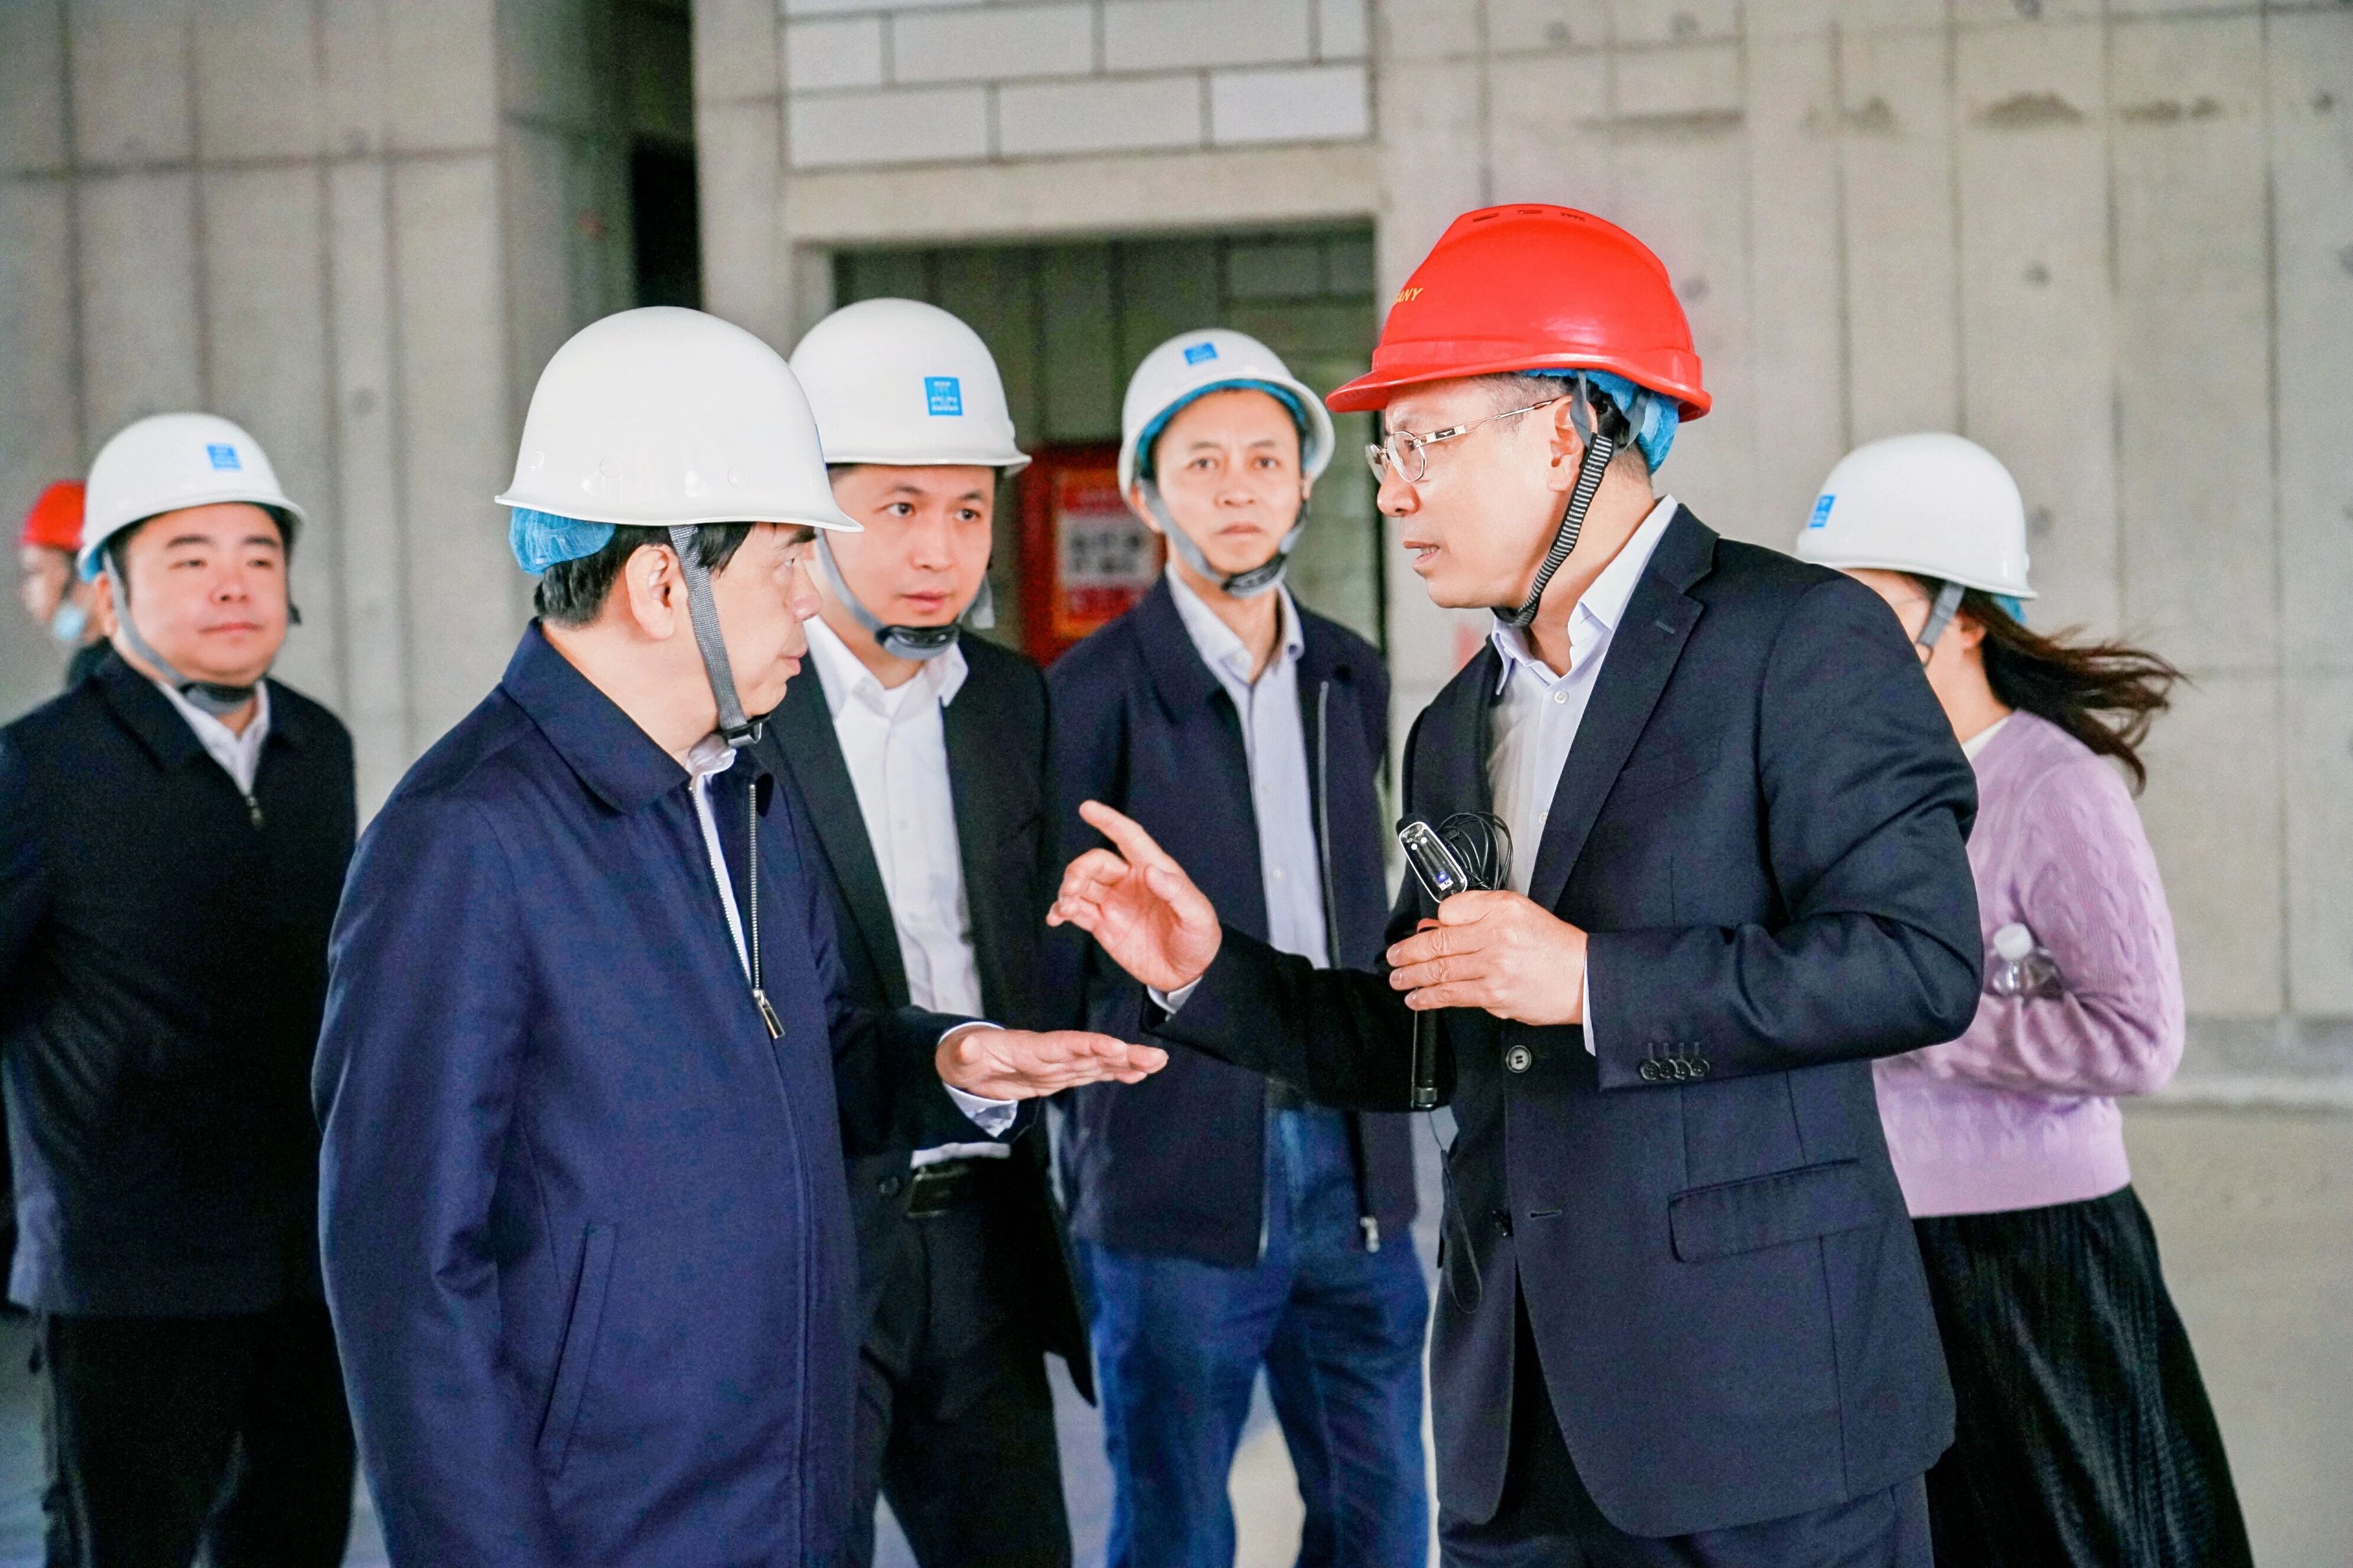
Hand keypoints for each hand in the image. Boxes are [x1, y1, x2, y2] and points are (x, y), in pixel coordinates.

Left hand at [936, 1025, 1167, 1100]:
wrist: (969, 1060)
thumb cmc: (963, 1056)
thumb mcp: (959, 1056)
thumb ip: (966, 1051)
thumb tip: (968, 1044)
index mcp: (1030, 1049)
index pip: (1065, 1046)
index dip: (1091, 1047)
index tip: (1118, 1048)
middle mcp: (1050, 1055)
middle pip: (1092, 1053)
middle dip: (1124, 1055)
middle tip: (1157, 1057)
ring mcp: (1057, 1066)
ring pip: (1098, 1064)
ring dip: (1127, 1063)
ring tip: (1158, 1062)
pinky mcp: (1059, 1076)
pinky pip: (1091, 1074)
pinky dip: (1114, 1074)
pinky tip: (1138, 1074)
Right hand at [1047, 801, 1222, 992]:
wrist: (1188, 975)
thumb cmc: (1199, 939)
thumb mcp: (1198, 916)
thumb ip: (1176, 892)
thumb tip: (1150, 871)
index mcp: (1155, 870)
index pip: (1129, 838)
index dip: (1109, 821)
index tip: (1086, 808)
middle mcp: (1131, 881)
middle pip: (1097, 862)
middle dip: (1079, 869)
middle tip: (1073, 888)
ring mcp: (1115, 902)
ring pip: (1082, 884)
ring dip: (1067, 889)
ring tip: (1066, 907)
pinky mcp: (1103, 924)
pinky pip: (1077, 910)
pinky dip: (1061, 910)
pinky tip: (1056, 917)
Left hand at [1384, 891, 1587, 1025]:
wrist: (1584, 977)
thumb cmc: (1553, 945)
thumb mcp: (1517, 911)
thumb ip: (1475, 911)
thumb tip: (1437, 923)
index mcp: (1501, 912)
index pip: (1450, 912)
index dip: (1430, 924)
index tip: (1417, 933)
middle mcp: (1497, 938)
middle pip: (1439, 944)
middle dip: (1407, 953)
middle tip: (1392, 958)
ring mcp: (1495, 970)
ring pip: (1441, 971)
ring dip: (1412, 977)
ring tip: (1398, 979)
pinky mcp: (1496, 997)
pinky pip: (1454, 996)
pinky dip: (1430, 998)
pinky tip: (1418, 999)